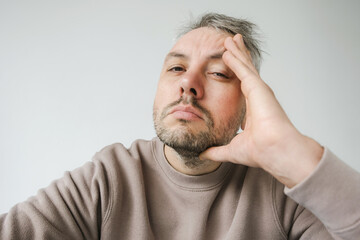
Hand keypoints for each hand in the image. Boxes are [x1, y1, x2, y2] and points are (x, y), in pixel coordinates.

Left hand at [199, 34, 323, 187]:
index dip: (236, 75)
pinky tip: (227, 50)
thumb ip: (216, 151)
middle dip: (237, 57)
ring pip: (245, 66)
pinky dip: (235, 59)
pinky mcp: (257, 87)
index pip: (242, 86)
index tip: (230, 68)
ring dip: (236, 52)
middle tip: (230, 43)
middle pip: (244, 72)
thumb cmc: (260, 151)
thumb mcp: (231, 149)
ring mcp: (258, 90)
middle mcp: (257, 96)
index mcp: (253, 108)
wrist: (274, 151)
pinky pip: (243, 69)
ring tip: (229, 39)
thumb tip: (202, 155)